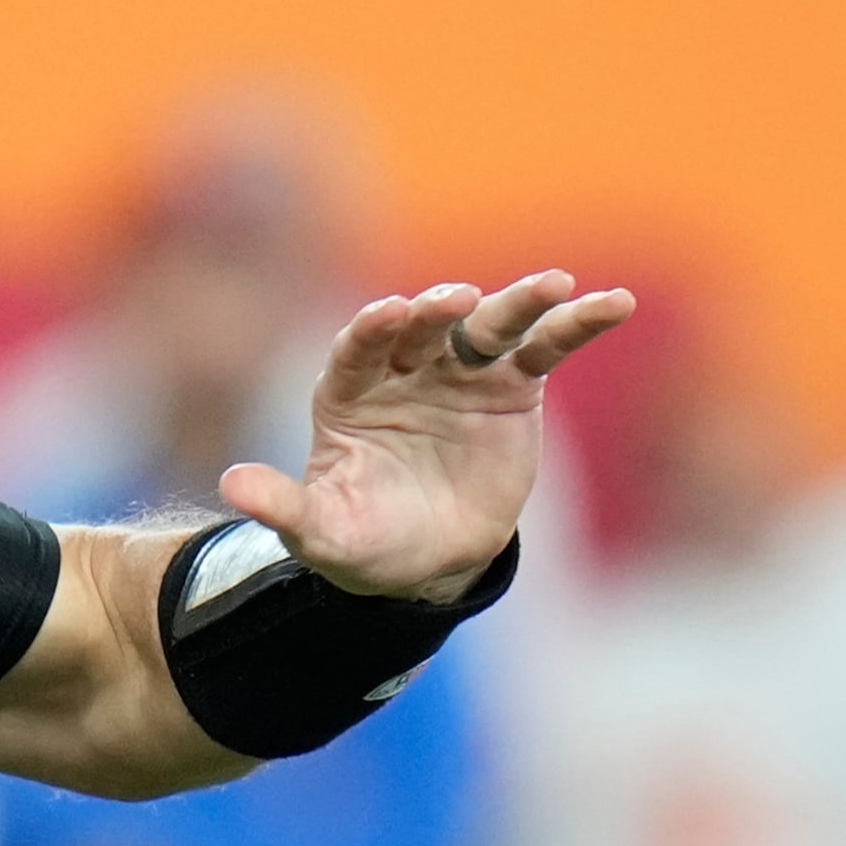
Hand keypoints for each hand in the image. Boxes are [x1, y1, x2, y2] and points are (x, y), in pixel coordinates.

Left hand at [219, 270, 636, 599]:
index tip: (391, 313)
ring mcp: (459, 372)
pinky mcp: (512, 385)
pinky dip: (577, 323)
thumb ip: (282, 506)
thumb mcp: (319, 532)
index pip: (357, 349)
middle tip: (455, 299)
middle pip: (422, 329)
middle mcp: (404, 369)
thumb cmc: (362, 540)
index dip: (372, 330)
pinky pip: (546, 346)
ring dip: (520, 302)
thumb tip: (233, 484)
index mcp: (348, 392)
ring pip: (488, 326)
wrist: (425, 560)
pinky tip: (612, 302)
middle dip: (437, 312)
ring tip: (554, 285)